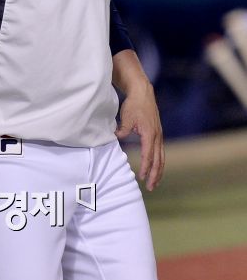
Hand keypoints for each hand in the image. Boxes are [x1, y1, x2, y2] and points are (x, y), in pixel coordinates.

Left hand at [112, 49, 164, 190]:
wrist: (142, 92)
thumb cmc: (134, 105)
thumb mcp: (126, 118)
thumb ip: (122, 130)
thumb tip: (116, 138)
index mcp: (150, 134)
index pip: (148, 155)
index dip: (145, 167)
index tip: (141, 177)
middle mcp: (157, 136)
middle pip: (158, 160)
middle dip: (155, 175)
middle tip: (150, 187)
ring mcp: (159, 134)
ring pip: (161, 157)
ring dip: (159, 170)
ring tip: (155, 182)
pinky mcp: (158, 133)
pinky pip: (160, 151)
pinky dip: (159, 161)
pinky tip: (156, 168)